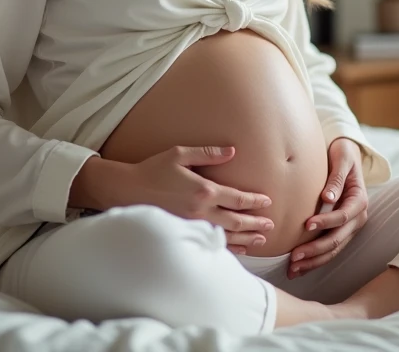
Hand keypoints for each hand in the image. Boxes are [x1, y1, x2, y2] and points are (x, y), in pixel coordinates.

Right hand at [130, 145, 275, 254]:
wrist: (128, 190)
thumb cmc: (153, 169)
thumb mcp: (180, 154)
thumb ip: (208, 154)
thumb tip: (232, 151)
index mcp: (203, 190)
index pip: (237, 198)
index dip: (254, 201)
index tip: (267, 201)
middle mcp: (201, 210)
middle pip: (236, 220)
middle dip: (255, 223)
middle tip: (271, 224)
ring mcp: (192, 225)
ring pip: (226, 235)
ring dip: (246, 238)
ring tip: (261, 239)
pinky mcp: (183, 233)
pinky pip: (209, 243)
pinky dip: (227, 247)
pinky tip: (236, 248)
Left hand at [287, 138, 368, 278]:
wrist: (348, 155)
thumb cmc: (343, 155)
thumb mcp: (342, 159)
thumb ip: (336, 179)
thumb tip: (328, 197)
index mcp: (360, 201)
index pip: (342, 216)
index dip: (325, 222)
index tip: (306, 224)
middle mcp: (358, 218)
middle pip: (337, 239)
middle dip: (315, 250)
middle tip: (294, 257)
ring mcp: (351, 227)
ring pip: (333, 250)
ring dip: (314, 261)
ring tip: (293, 269)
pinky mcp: (342, 232)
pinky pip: (330, 249)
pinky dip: (315, 259)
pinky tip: (300, 267)